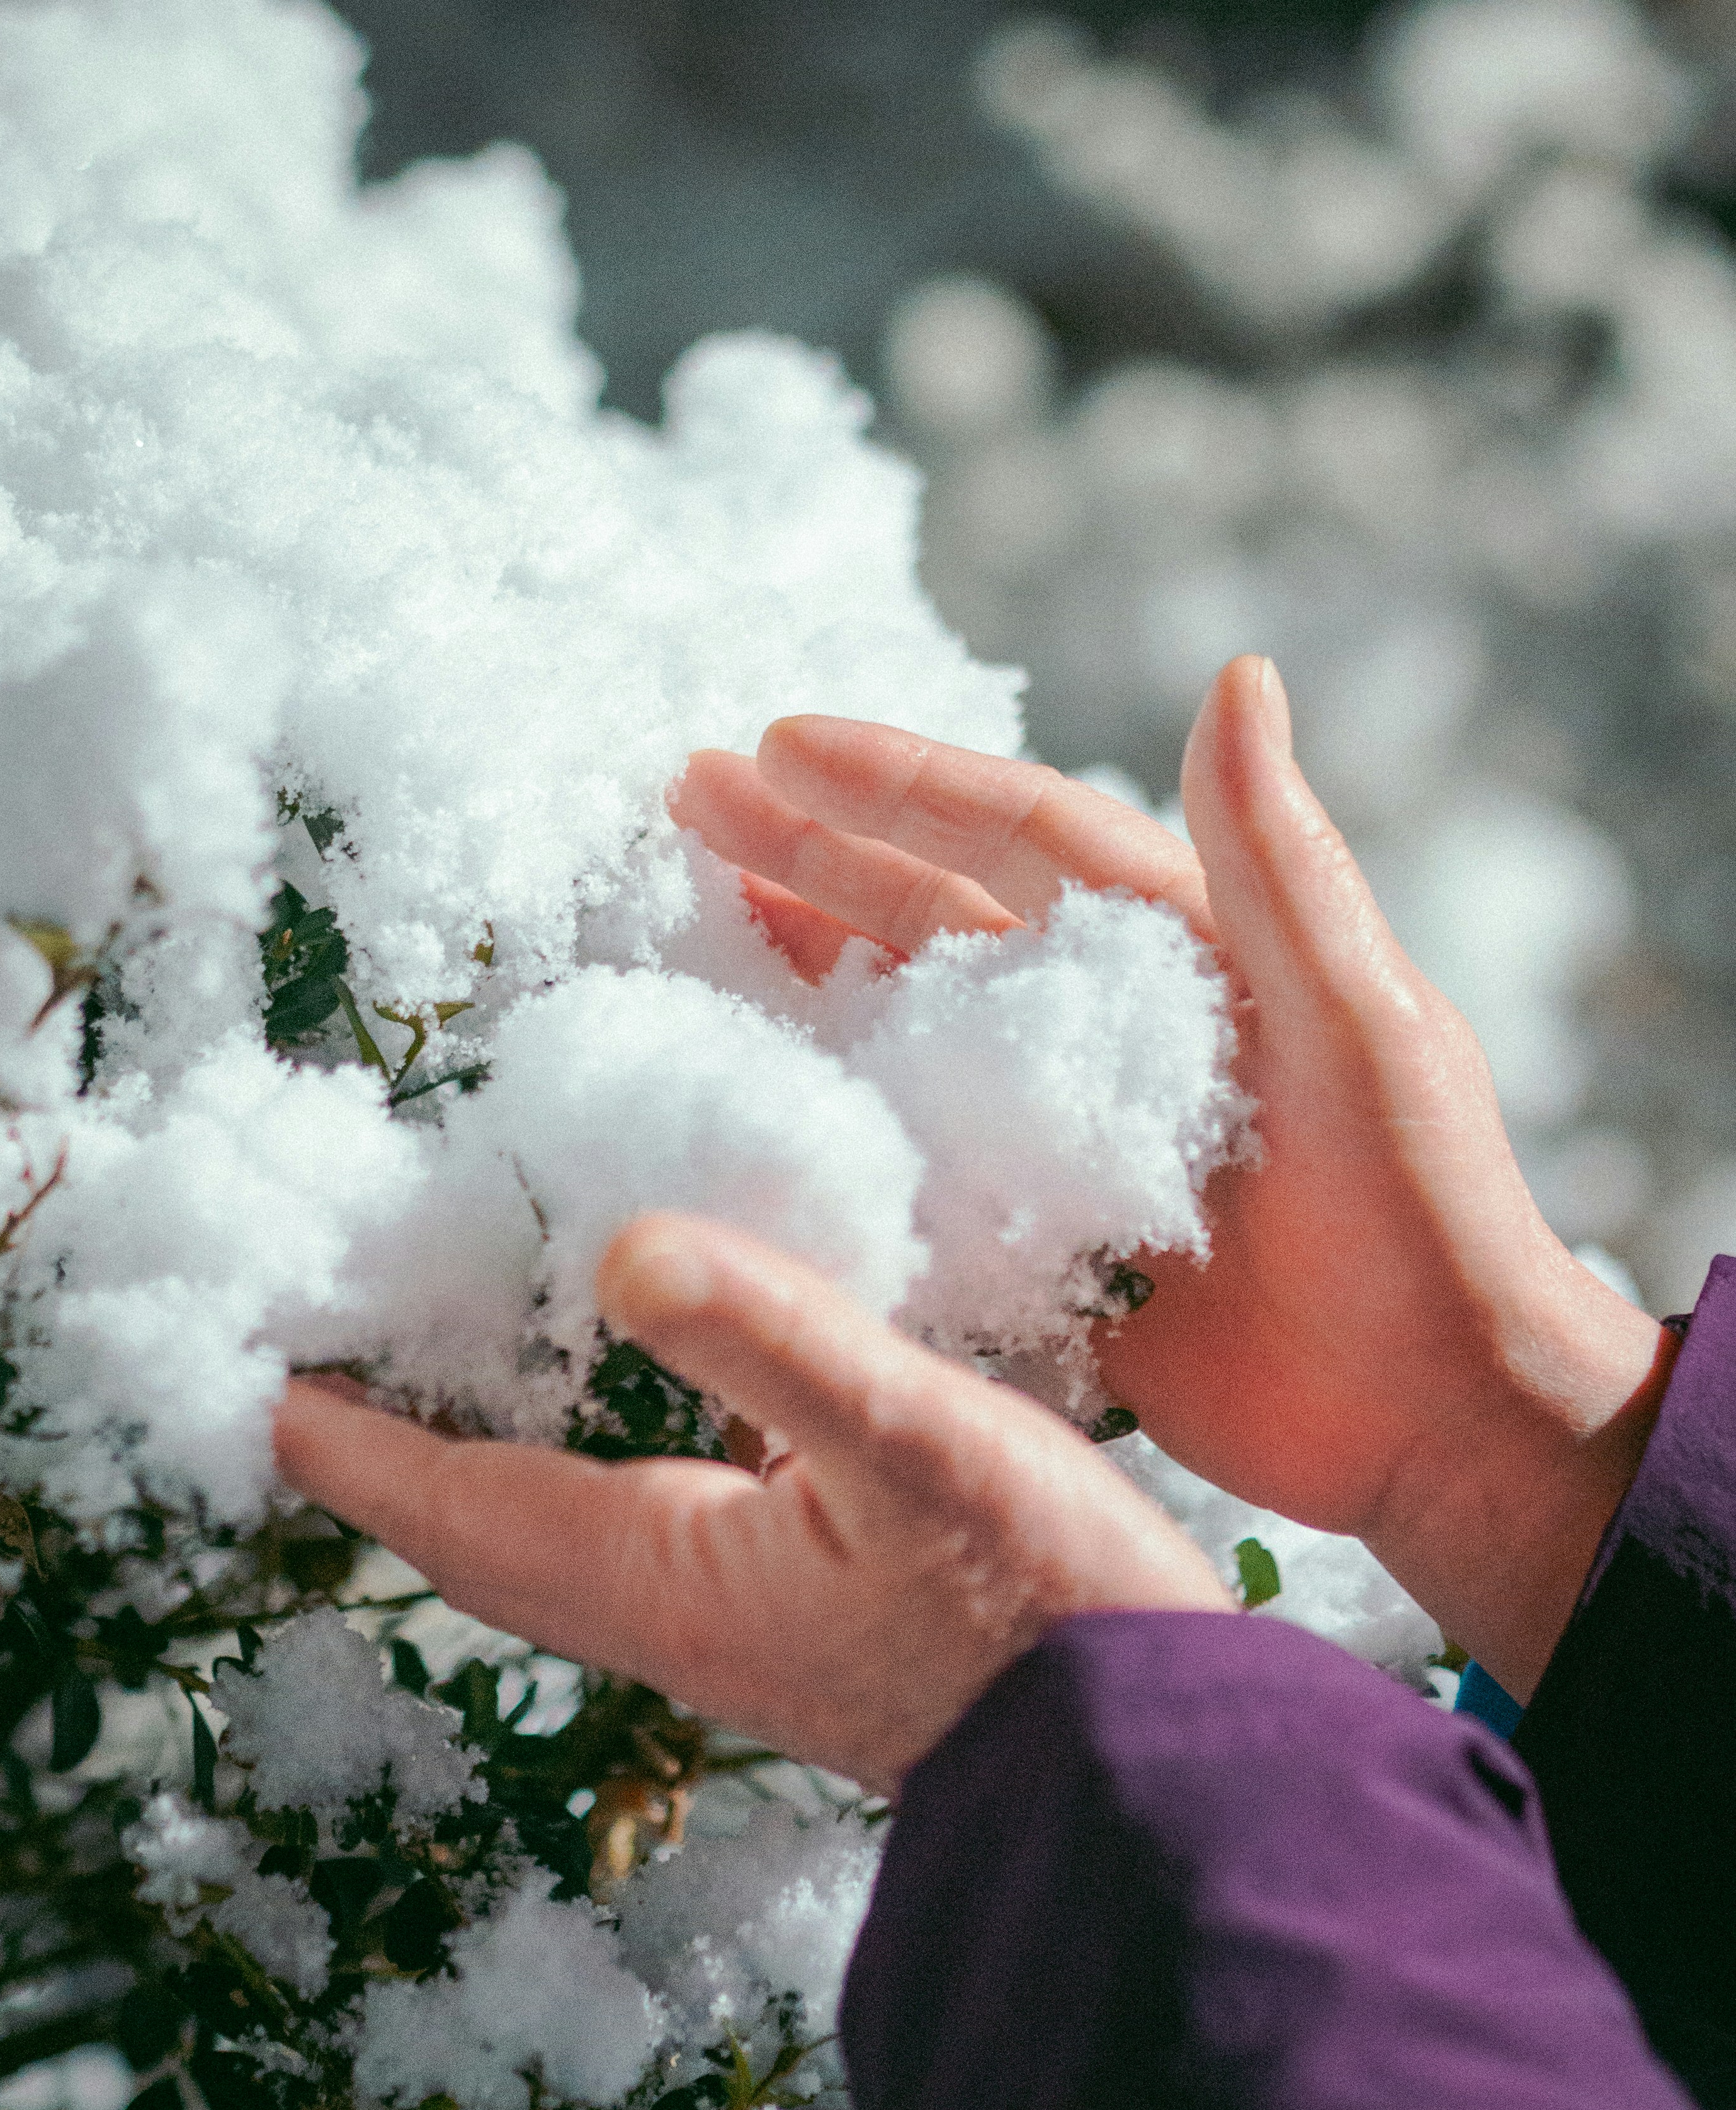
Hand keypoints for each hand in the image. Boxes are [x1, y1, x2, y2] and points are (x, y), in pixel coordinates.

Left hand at [273, 1215, 1230, 1796]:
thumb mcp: (911, 1441)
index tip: (270, 1385)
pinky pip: (651, 1514)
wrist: (1145, 1750)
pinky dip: (606, 1448)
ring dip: (492, 1455)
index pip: (458, 1505)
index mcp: (663, 1575)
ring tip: (465, 1357)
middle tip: (340, 1371)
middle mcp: (675, 1607)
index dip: (356, 1444)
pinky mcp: (801, 1601)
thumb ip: (773, 1340)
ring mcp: (738, 1614)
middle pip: (489, 1531)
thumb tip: (622, 1246)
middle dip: (398, 1456)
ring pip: (567, 1527)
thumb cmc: (1039, 1608)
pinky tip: (655, 1379)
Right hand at [672, 657, 1680, 1699]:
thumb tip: (1239, 674)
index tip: (779, 741)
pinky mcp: (1035, 1231)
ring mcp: (1062, 1129)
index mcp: (1188, 951)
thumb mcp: (1361, 1024)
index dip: (905, 783)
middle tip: (692, 796)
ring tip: (697, 906)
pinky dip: (834, 1116)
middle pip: (940, 909)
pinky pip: (912, 1158)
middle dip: (817, 847)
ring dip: (808, 958)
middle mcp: (1110, 1025)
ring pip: (909, 1021)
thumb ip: (1280, 865)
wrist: (1435, 1417)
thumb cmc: (1423, 1211)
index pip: (1029, 834)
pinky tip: (748, 1086)